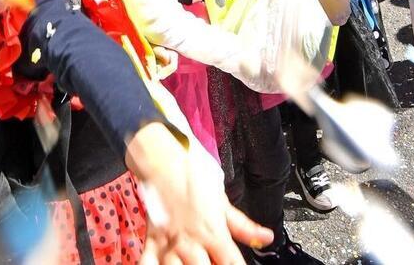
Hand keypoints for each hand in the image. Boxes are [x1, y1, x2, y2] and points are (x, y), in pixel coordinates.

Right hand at [129, 124, 272, 263]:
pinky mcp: (151, 240)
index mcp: (213, 232)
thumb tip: (266, 238)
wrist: (166, 160)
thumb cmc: (195, 177)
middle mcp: (192, 242)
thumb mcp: (223, 201)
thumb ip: (244, 226)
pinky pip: (147, 263)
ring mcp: (170, 243)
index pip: (231, 263)